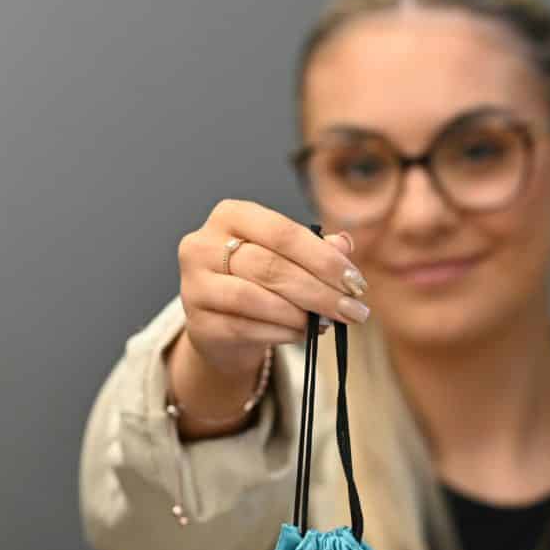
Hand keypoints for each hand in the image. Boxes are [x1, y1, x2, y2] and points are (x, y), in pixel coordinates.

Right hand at [166, 198, 366, 435]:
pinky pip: (244, 328)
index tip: (355, 281)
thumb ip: (316, 249)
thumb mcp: (287, 258)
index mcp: (230, 216)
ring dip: (299, 314)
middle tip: (352, 311)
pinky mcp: (197, 322)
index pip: (282, 232)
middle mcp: (203, 245)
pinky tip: (302, 333)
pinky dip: (280, 332)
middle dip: (319, 291)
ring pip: (253, 298)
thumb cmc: (259, 282)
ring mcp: (194, 285)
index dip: (323, 258)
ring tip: (327, 323)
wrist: (221, 326)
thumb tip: (344, 245)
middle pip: (270, 266)